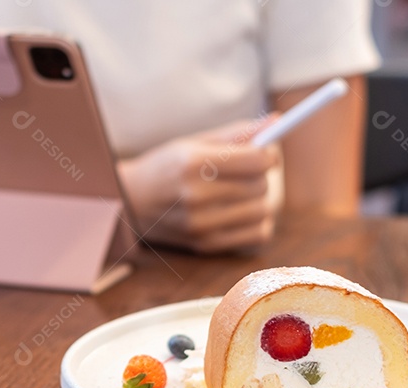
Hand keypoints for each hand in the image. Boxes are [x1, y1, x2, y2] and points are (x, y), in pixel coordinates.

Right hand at [116, 117, 282, 253]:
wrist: (130, 203)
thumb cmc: (165, 167)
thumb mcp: (193, 143)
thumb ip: (235, 134)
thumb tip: (277, 121)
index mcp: (192, 163)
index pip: (256, 160)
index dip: (266, 155)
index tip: (261, 153)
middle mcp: (195, 195)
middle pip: (261, 186)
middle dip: (259, 176)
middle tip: (244, 172)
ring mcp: (200, 224)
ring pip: (263, 211)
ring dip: (258, 200)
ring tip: (239, 192)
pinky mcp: (206, 245)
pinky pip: (258, 234)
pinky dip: (257, 222)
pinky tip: (240, 213)